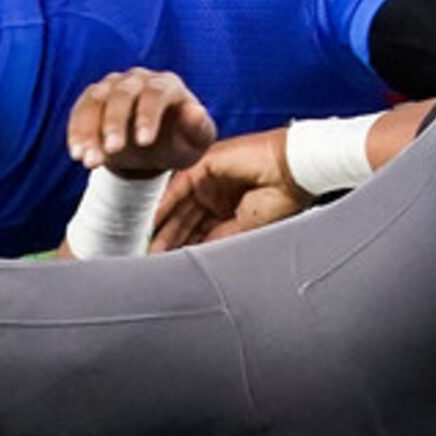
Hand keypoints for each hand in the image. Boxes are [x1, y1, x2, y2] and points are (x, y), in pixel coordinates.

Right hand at [65, 68, 215, 178]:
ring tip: (88, 161)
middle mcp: (139, 79)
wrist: (153, 150)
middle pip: (123, 94)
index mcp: (168, 84)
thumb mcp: (196, 141)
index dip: (148, 116)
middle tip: (113, 151)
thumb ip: (199, 127)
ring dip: (89, 130)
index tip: (144, 143)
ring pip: (96, 100)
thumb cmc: (180, 142)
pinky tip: (77, 154)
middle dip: (115, 123)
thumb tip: (196, 110)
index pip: (156, 93)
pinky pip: (79, 111)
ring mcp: (113, 86)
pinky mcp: (93, 99)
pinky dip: (76, 132)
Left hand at [152, 128, 311, 249]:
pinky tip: (149, 224)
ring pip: (176, 208)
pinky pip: (176, 188)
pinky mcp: (203, 166)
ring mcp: (208, 182)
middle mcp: (216, 198)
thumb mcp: (245, 229)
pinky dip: (162, 206)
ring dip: (158, 228)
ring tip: (140, 247)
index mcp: (229, 214)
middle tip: (145, 262)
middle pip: (182, 223)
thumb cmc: (283, 199)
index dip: (181, 251)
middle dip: (164, 242)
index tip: (162, 269)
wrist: (295, 169)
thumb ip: (216, 241)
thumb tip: (191, 258)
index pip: (198, 235)